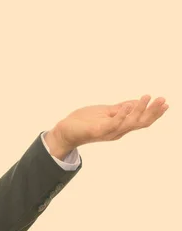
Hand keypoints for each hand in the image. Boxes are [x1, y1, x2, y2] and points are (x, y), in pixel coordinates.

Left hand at [46, 94, 168, 156]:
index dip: (154, 113)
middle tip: (162, 99)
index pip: (141, 121)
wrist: (65, 131)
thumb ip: (120, 108)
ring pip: (128, 123)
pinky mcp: (97, 131)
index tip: (165, 103)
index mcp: (120, 126)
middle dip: (152, 112)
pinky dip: (121, 115)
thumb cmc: (84, 122)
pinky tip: (127, 106)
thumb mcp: (105, 112)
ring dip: (138, 110)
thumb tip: (136, 102)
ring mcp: (108, 132)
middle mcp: (117, 132)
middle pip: (139, 123)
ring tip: (146, 98)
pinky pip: (112, 124)